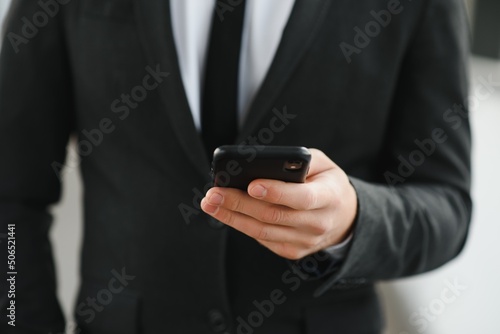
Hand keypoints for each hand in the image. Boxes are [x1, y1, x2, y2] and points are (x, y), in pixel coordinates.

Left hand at [201, 149, 357, 259]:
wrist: (343, 217)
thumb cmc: (326, 183)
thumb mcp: (323, 164)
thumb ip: (300, 161)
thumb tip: (264, 164)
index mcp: (329, 197)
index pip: (302, 198)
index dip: (276, 192)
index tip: (251, 184)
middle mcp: (318, 223)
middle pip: (273, 216)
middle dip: (239, 203)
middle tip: (214, 192)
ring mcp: (305, 241)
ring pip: (262, 231)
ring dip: (232, 217)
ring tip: (210, 202)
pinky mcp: (292, 251)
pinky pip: (262, 238)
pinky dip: (240, 225)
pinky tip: (224, 212)